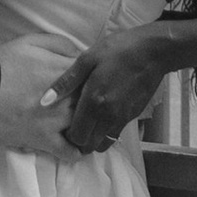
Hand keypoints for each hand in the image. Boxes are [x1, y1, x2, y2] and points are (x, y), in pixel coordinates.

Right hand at [0, 25, 85, 158]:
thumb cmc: (2, 65)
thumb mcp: (30, 42)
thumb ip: (60, 44)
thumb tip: (79, 53)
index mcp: (65, 71)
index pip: (96, 75)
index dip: (96, 78)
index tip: (93, 82)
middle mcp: (67, 98)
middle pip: (96, 102)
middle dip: (97, 103)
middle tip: (95, 105)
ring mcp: (57, 122)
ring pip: (88, 128)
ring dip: (90, 127)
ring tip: (88, 126)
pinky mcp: (45, 141)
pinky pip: (71, 153)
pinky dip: (77, 151)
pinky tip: (76, 145)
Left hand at [57, 26, 173, 156]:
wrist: (153, 51)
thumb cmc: (118, 50)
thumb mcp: (87, 58)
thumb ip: (65, 82)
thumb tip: (44, 100)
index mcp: (94, 101)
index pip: (77, 136)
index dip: (67, 136)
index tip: (64, 125)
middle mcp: (109, 115)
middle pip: (90, 146)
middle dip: (80, 141)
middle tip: (74, 126)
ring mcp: (123, 118)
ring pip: (104, 144)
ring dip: (94, 139)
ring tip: (88, 123)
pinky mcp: (133, 116)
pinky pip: (115, 134)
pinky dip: (106, 133)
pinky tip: (103, 116)